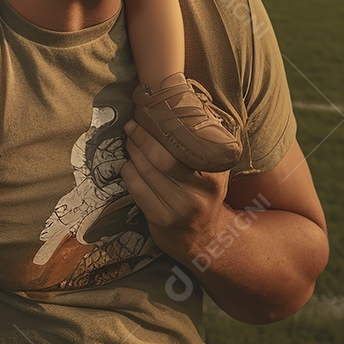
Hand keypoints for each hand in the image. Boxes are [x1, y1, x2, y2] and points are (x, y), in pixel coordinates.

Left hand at [122, 118, 227, 262]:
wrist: (206, 239)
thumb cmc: (206, 194)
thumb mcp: (215, 171)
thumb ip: (204, 144)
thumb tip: (185, 105)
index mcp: (212, 177)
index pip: (180, 148)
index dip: (158, 130)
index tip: (146, 115)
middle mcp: (197, 195)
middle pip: (159, 159)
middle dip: (140, 138)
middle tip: (132, 126)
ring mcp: (177, 210)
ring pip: (144, 172)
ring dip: (132, 153)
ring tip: (130, 141)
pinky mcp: (159, 221)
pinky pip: (136, 189)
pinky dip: (128, 172)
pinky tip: (128, 164)